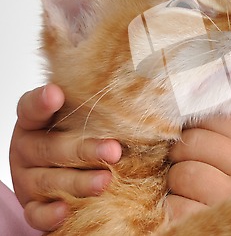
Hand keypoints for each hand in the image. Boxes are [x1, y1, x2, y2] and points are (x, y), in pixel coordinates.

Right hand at [9, 84, 121, 230]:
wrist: (57, 171)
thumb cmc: (76, 136)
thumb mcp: (81, 116)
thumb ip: (96, 104)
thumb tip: (139, 79)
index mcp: (35, 123)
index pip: (32, 109)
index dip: (42, 102)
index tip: (56, 94)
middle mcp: (28, 149)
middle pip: (50, 148)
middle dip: (84, 150)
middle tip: (114, 150)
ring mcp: (28, 178)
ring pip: (49, 181)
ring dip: (78, 182)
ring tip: (106, 181)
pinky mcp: (31, 205)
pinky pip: (37, 213)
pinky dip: (50, 214)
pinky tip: (66, 210)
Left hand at [166, 111, 230, 221]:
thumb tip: (193, 111)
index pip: (214, 117)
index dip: (195, 126)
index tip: (194, 137)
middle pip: (193, 142)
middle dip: (181, 153)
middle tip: (186, 162)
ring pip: (182, 173)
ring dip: (177, 181)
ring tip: (189, 186)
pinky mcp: (215, 222)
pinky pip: (176, 205)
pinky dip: (174, 207)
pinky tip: (188, 206)